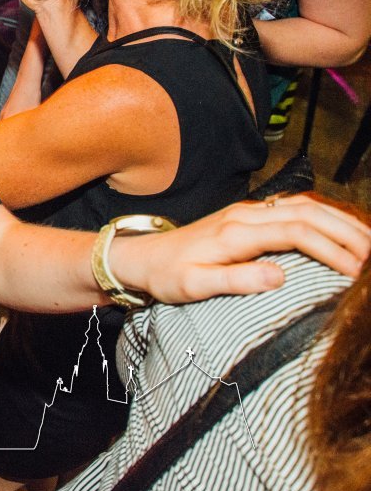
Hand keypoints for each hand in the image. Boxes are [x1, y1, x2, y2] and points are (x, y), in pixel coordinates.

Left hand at [113, 195, 370, 302]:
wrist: (142, 258)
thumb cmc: (167, 276)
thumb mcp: (194, 285)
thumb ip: (235, 280)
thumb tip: (279, 276)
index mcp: (236, 232)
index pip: (296, 232)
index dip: (331, 249)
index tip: (355, 273)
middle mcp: (245, 214)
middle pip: (309, 212)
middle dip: (347, 232)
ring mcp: (248, 211)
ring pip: (305, 205)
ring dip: (340, 220)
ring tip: (368, 244)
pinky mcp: (248, 216)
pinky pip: (295, 207)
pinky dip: (324, 216)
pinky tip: (341, 230)